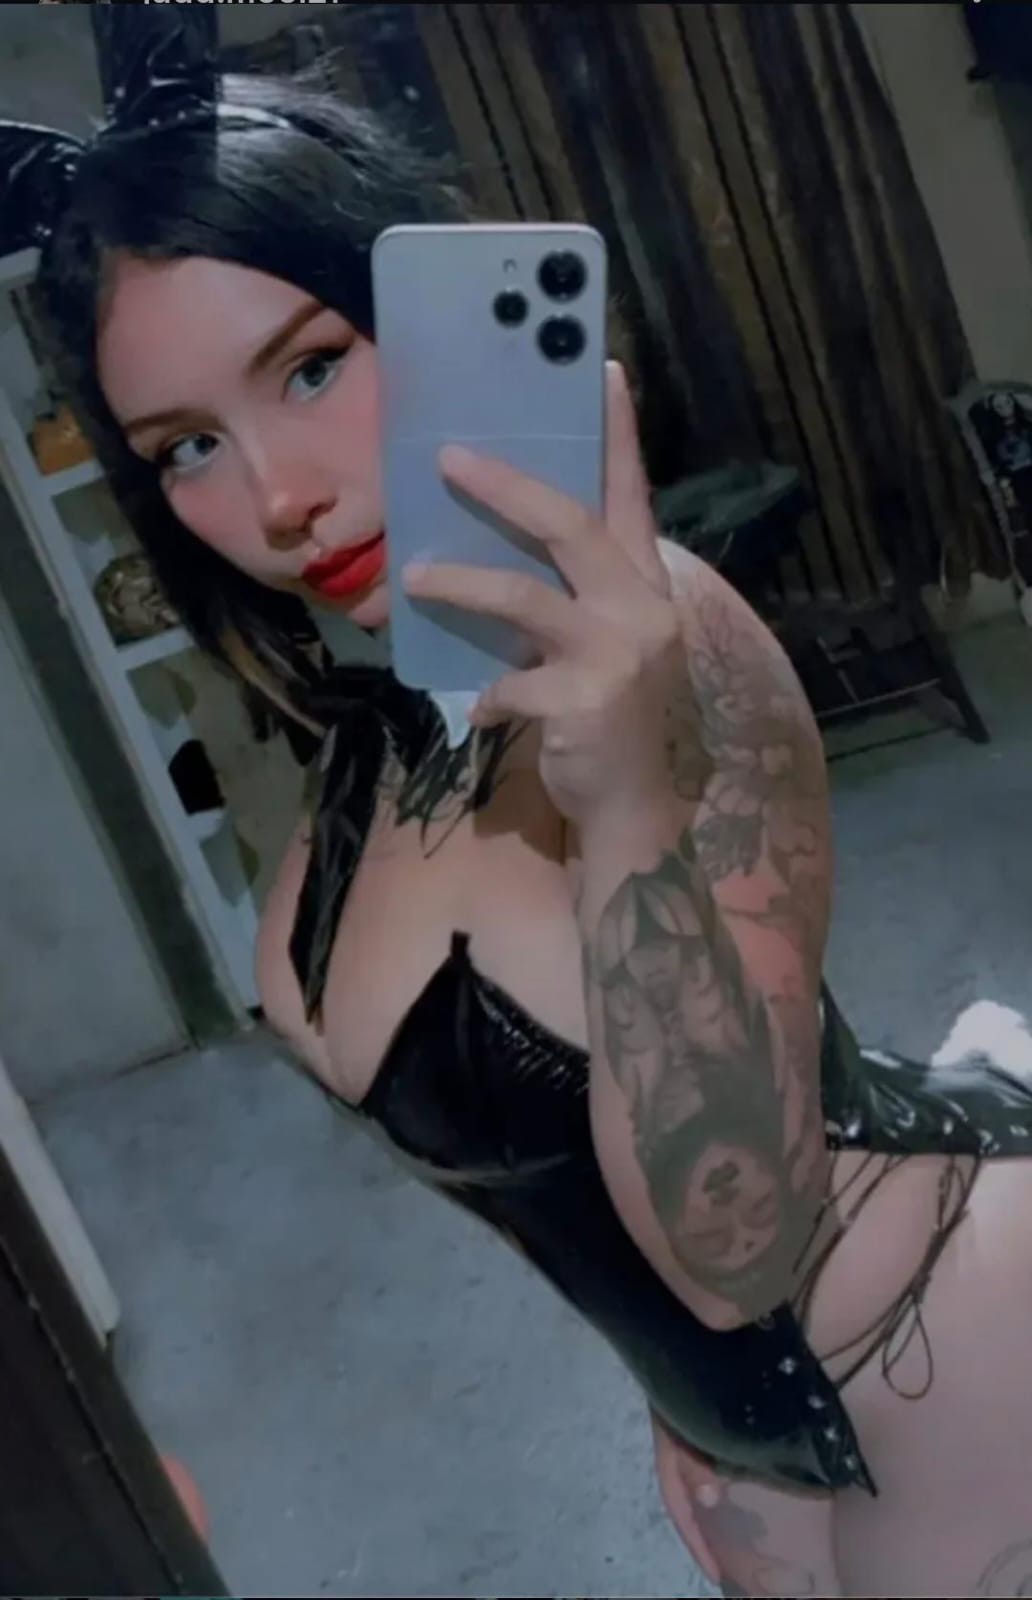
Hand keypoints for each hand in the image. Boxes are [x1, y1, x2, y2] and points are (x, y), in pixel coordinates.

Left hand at [401, 362, 683, 827]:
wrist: (639, 811)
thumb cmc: (617, 722)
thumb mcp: (612, 647)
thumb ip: (576, 599)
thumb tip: (499, 557)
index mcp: (647, 586)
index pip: (632, 494)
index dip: (617, 433)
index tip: (599, 370)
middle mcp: (641, 608)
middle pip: (569, 525)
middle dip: (506, 487)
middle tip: (449, 458)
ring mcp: (617, 654)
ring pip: (524, 596)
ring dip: (460, 582)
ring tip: (411, 576)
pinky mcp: (584, 701)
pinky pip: (509, 685)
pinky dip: (486, 698)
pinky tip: (476, 714)